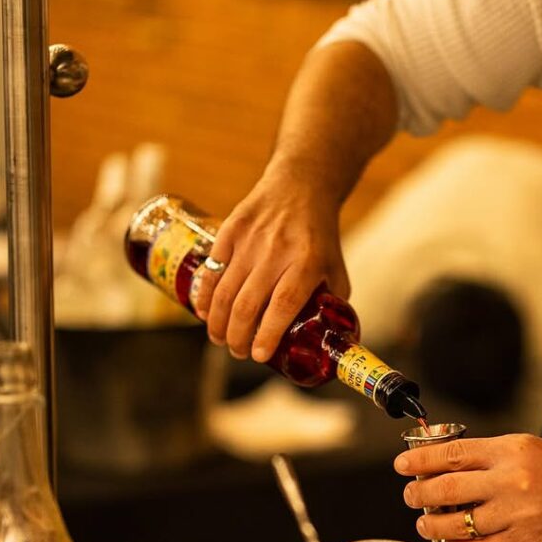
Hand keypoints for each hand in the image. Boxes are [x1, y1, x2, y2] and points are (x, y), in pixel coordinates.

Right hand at [190, 158, 349, 360]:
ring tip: (220, 340)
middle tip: (238, 352)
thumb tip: (328, 342)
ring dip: (219, 323)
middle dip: (238, 337)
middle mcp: (277, 252)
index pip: (284, 304)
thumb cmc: (319, 236)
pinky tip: (205, 314)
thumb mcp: (335, 268)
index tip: (259, 356)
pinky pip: (212, 269)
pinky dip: (205, 296)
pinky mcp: (231, 230)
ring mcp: (250, 240)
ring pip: (225, 291)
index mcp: (307, 263)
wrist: (300, 186)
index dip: (269, 333)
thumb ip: (331, 303)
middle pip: (248, 304)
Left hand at [394, 434, 541, 541]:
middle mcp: (512, 480)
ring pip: (455, 524)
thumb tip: (454, 466)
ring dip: (432, 525)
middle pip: (446, 489)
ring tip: (426, 523)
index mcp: (514, 449)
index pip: (452, 454)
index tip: (403, 466)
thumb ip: (496, 457)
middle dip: (418, 494)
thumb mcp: (536, 449)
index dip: (420, 461)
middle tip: (410, 496)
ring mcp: (517, 514)